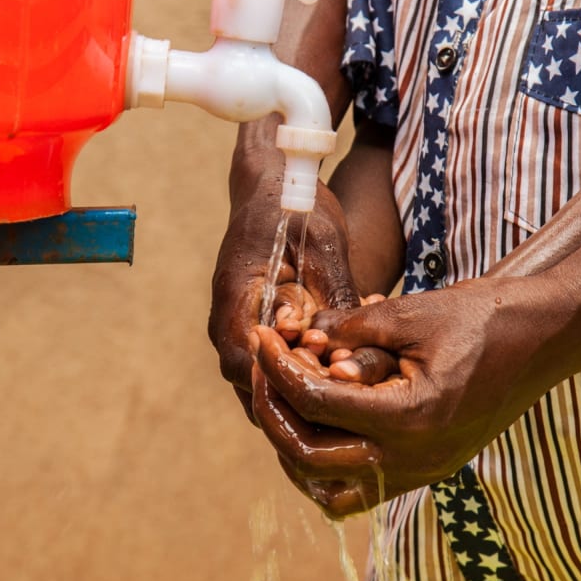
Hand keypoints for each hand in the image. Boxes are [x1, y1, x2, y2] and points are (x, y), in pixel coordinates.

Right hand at [208, 172, 360, 416]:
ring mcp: (241, 329)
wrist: (275, 184)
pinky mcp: (259, 331)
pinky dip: (307, 372)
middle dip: (300, 396)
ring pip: (267, 383)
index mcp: (234, 299)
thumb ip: (333, 296)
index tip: (330, 383)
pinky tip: (346, 362)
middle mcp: (228, 322)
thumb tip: (343, 349)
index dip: (285, 383)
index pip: (246, 366)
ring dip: (306, 387)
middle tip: (350, 393)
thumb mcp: (325, 245)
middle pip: (255, 386)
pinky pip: (278, 366)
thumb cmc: (296, 206)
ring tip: (351, 381)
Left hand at [251, 276, 560, 515]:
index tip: (260, 338)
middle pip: (310, 455)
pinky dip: (330, 466)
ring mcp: (423, 471)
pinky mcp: (429, 469)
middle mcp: (415, 457)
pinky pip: (362, 488)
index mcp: (410, 417)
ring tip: (283, 402)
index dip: (277, 368)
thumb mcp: (413, 311)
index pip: (315, 402)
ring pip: (331, 490)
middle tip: (261, 370)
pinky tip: (321, 423)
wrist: (547, 338)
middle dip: (273, 411)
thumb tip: (301, 342)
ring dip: (296, 451)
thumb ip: (351, 330)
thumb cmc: (486, 317)